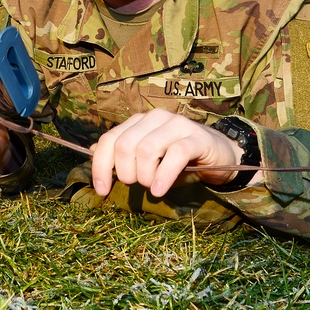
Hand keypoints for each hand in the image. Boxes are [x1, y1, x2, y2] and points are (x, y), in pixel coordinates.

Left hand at [90, 108, 250, 197]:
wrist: (218, 154)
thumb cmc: (178, 158)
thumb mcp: (148, 155)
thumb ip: (122, 153)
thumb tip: (91, 153)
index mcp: (140, 121)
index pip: (110, 139)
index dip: (101, 166)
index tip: (102, 190)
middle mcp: (156, 118)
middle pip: (126, 146)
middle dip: (126, 173)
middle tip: (137, 185)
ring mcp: (177, 125)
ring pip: (147, 150)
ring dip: (146, 176)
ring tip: (153, 187)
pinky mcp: (196, 138)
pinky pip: (175, 155)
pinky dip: (164, 175)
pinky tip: (160, 190)